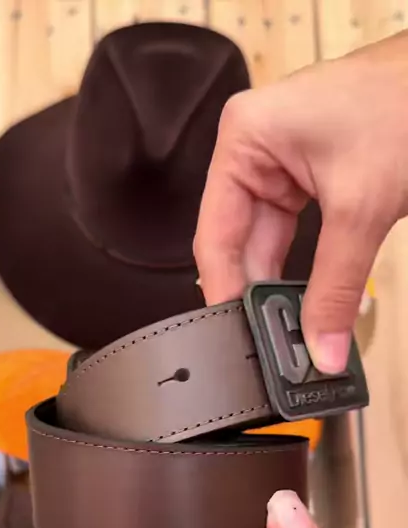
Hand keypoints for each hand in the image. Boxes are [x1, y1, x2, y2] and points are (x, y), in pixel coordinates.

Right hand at [194, 32, 407, 372]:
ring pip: (270, 244)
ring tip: (293, 329)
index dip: (226, 290)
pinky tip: (311, 300)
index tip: (237, 335)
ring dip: (285, 285)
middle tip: (271, 344)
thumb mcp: (361, 207)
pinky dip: (308, 268)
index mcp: (246, 139)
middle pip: (241, 243)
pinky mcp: (307, 177)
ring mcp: (280, 164)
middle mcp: (255, 151)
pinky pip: (296, 236)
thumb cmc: (404, 103)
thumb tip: (322, 346)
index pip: (217, 234)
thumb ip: (337, 286)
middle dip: (261, 294)